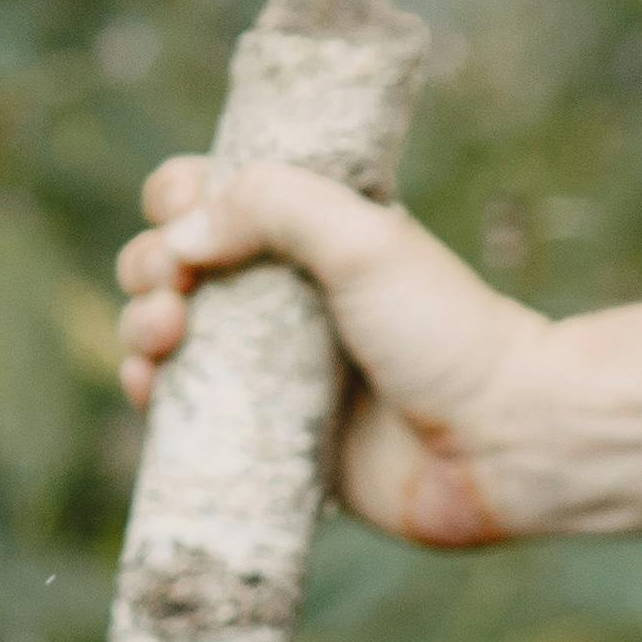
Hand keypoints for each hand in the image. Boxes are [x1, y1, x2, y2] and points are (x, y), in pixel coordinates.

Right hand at [112, 155, 553, 547]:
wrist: (500, 443)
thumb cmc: (445, 332)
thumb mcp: (362, 236)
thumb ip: (272, 206)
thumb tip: (182, 234)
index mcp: (311, 235)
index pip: (216, 198)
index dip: (180, 200)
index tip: (182, 214)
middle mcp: (286, 298)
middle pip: (177, 267)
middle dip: (150, 267)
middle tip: (173, 290)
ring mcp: (274, 370)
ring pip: (171, 339)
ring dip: (141, 327)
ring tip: (165, 336)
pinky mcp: (271, 439)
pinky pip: (191, 416)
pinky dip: (156, 397)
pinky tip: (150, 388)